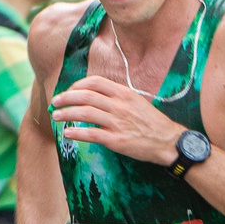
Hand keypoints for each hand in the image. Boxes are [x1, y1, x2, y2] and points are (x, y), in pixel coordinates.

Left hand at [50, 75, 186, 167]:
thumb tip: (97, 96)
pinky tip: (67, 133)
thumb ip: (119, 97)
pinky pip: (91, 134)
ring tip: (56, 116)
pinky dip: (76, 132)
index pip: (95, 82)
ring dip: (66, 114)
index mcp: (124, 94)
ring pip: (85, 113)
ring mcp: (117, 122)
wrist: (168, 141)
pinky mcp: (116, 140)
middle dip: (66, 98)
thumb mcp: (137, 102)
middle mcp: (119, 105)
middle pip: (86, 96)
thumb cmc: (152, 123)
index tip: (70, 90)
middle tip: (56, 102)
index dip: (78, 85)